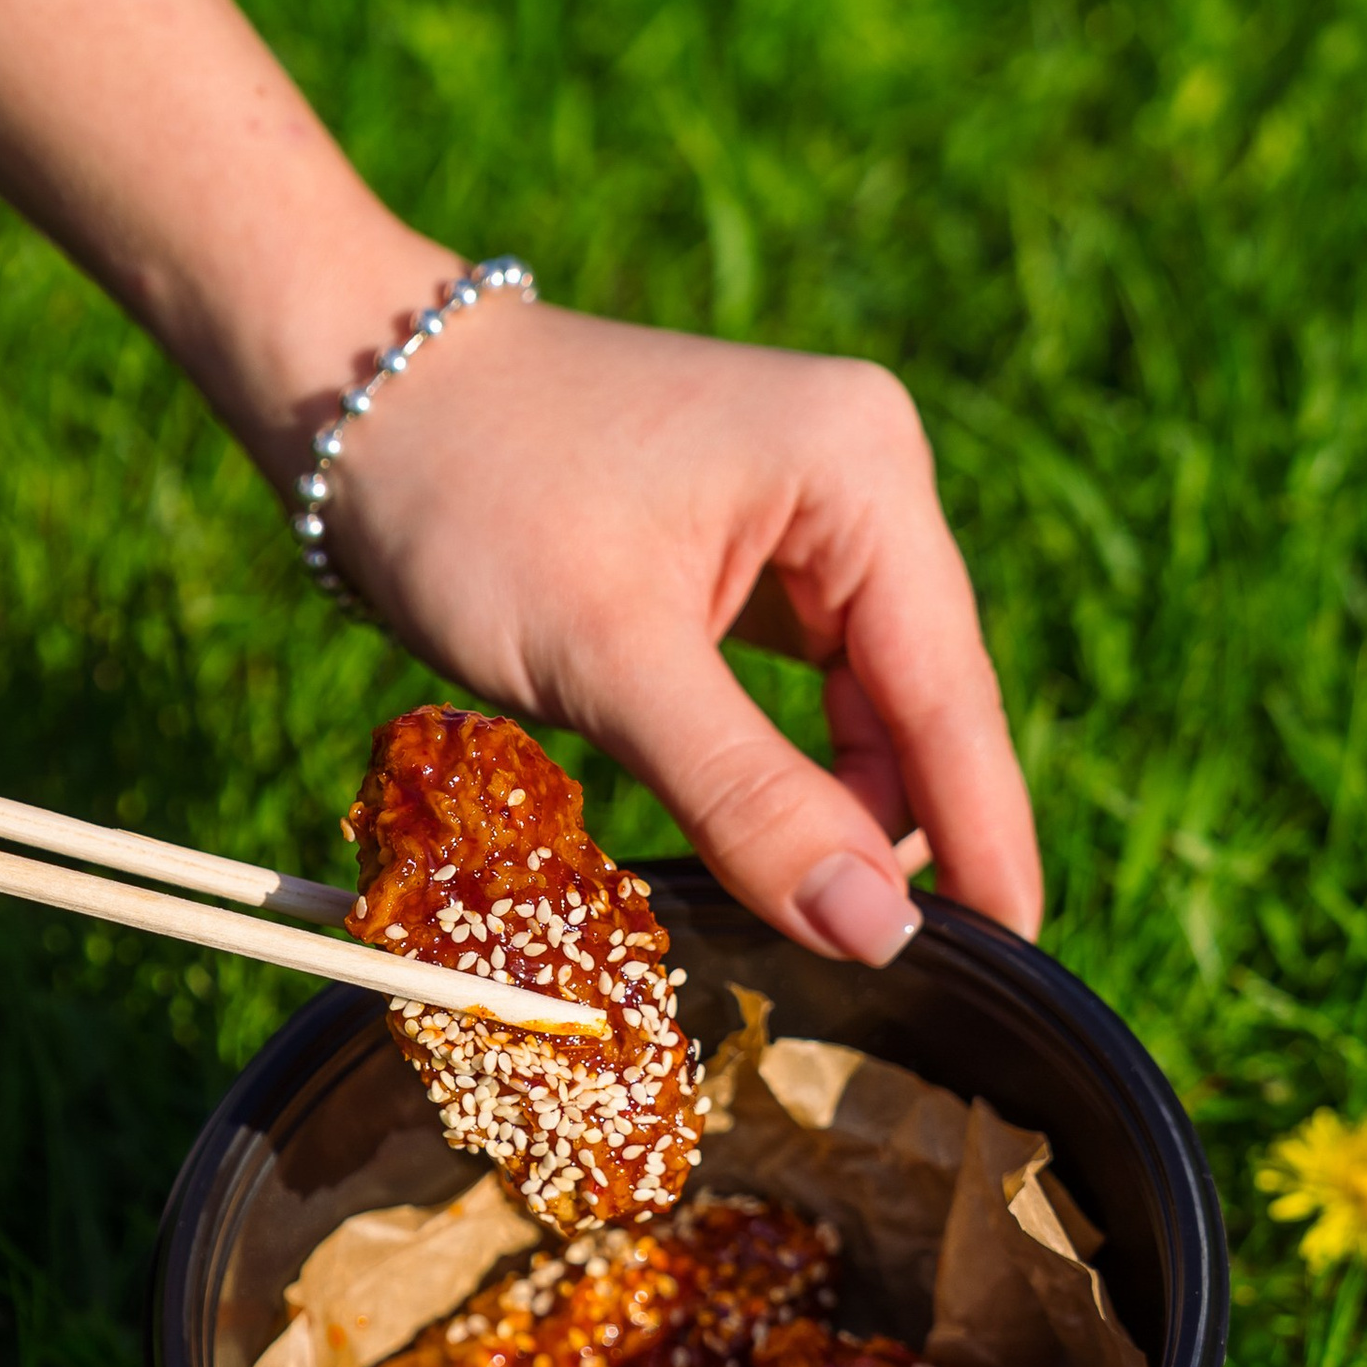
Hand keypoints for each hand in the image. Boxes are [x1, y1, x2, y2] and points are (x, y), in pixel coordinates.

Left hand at [308, 274, 1040, 962]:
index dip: (981, 837)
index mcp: (861, 469)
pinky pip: (803, 681)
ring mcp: (811, 506)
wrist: (354, 395)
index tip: (1011, 962)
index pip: (948, 692)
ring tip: (800, 913)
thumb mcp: (608, 663)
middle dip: (898, 828)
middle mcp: (861, 475)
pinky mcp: (751, 543)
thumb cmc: (470, 498)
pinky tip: (765, 837)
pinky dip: (783, 763)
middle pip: (919, 698)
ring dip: (834, 803)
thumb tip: (876, 931)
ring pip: (862, 700)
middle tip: (871, 971)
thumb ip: (750, 799)